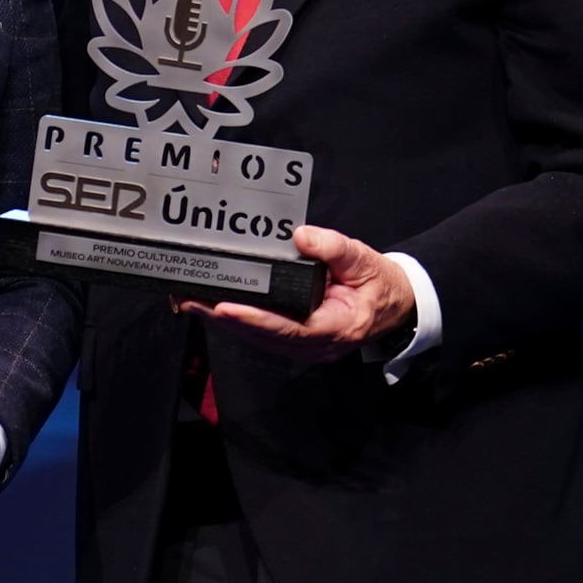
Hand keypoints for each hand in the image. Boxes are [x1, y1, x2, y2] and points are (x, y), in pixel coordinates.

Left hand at [179, 226, 416, 363]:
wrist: (393, 305)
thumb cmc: (379, 284)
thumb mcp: (363, 259)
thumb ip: (333, 248)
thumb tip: (302, 236)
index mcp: (335, 327)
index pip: (290, 328)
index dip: (256, 320)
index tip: (226, 308)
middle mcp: (314, 344)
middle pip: (263, 336)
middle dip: (225, 318)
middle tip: (190, 299)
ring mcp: (302, 345)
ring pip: (257, 337)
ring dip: (223, 321)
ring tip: (190, 300)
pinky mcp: (293, 338)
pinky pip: (261, 332)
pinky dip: (236, 319)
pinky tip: (212, 305)